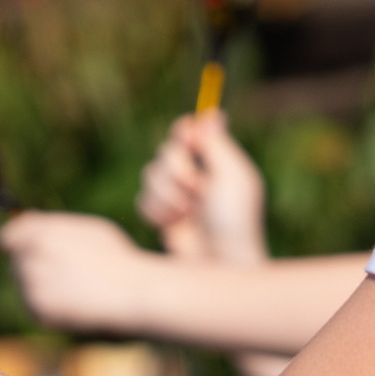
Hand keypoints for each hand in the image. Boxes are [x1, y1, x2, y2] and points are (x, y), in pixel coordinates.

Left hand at [0, 211, 159, 332]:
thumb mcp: (87, 228)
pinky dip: (46, 303)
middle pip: (16, 260)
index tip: (25, 247)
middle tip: (62, 267)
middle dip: (31, 262)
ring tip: (73, 284)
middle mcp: (31, 259)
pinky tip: (73, 300)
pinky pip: (32, 305)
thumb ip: (53, 224)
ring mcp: (33, 287)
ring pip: (23, 283)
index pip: (8, 237)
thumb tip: (26, 219)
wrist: (129, 293)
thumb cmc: (114, 256)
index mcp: (41, 234)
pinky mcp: (39, 312)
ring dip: (40, 282)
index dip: (16, 241)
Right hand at [137, 111, 268, 265]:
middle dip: (176, 170)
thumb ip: (217, 145)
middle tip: (196, 189)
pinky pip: (142, 200)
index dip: (183, 132)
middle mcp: (196, 174)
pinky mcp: (162, 215)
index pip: (191, 131)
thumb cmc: (232, 220)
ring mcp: (177, 194)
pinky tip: (173, 224)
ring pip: (149, 175)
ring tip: (186, 213)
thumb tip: (212, 113)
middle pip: (165, 151)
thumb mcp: (231, 176)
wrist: (217, 262)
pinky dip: (156, 212)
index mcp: (217, 160)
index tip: (186, 138)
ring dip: (167, 195)